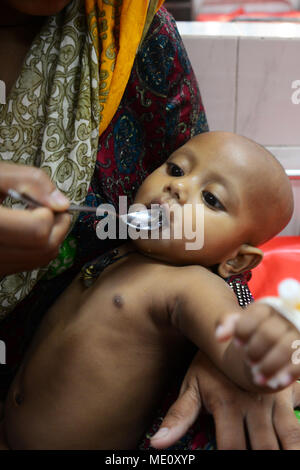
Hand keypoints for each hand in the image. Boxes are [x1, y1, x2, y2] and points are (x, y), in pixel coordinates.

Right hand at [0, 162, 70, 275]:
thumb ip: (29, 181)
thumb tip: (62, 202)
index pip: (37, 230)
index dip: (49, 212)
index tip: (45, 201)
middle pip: (44, 247)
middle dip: (58, 225)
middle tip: (51, 207)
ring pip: (42, 259)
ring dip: (52, 236)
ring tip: (37, 216)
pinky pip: (29, 263)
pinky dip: (39, 247)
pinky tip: (26, 229)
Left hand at [150, 350, 299, 448]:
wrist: (230, 330)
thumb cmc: (208, 364)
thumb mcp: (191, 386)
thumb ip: (179, 416)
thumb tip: (157, 444)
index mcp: (227, 404)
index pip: (231, 448)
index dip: (228, 461)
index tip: (226, 463)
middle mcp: (252, 404)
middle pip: (263, 448)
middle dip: (261, 459)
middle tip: (256, 462)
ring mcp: (273, 398)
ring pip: (288, 437)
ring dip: (286, 451)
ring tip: (284, 458)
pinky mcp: (288, 391)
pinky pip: (298, 419)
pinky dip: (297, 437)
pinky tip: (294, 444)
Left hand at [216, 303, 299, 389]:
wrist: (263, 356)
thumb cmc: (250, 338)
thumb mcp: (237, 327)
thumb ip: (226, 323)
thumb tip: (219, 336)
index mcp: (268, 310)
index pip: (258, 312)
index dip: (245, 328)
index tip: (237, 344)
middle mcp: (284, 321)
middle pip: (270, 332)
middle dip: (255, 350)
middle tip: (248, 361)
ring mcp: (296, 337)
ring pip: (286, 347)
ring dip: (269, 365)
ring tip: (256, 376)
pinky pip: (299, 363)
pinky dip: (287, 373)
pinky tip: (274, 382)